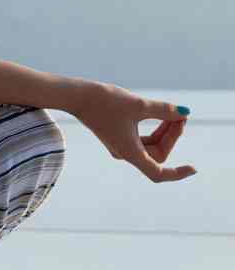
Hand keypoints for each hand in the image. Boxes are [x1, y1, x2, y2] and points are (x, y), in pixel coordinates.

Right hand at [67, 81, 196, 182]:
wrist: (76, 95)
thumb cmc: (104, 102)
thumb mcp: (138, 105)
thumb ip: (163, 110)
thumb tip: (184, 112)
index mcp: (130, 152)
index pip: (158, 173)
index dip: (178, 174)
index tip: (193, 168)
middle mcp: (125, 152)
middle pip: (158, 154)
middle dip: (172, 137)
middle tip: (180, 117)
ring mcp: (120, 144)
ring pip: (151, 145)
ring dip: (164, 132)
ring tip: (172, 114)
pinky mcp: (117, 135)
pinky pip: (142, 138)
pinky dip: (154, 129)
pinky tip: (160, 115)